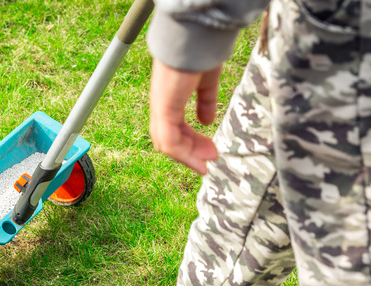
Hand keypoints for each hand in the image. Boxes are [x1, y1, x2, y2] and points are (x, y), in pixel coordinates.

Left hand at [149, 59, 220, 174]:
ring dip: (187, 156)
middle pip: (169, 138)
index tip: (210, 152)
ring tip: (206, 164)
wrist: (197, 36)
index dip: (191, 142)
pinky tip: (199, 161)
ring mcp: (160, 105)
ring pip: (167, 142)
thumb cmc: (201, 52)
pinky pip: (169, 140)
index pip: (175, 127)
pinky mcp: (164, 107)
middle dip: (190, 152)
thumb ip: (205, 101)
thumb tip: (207, 121)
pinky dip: (183, 154)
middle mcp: (161, 103)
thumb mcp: (206, 82)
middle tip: (210, 160)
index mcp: (169, 96)